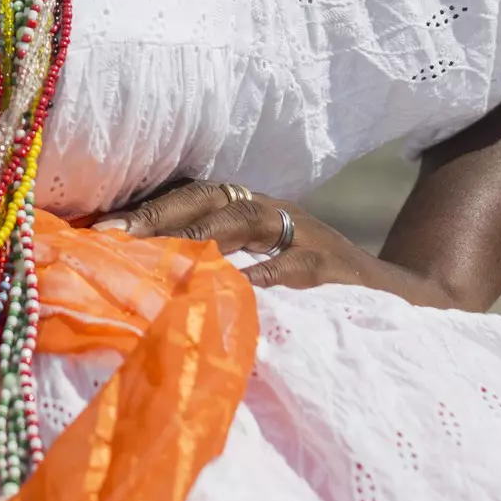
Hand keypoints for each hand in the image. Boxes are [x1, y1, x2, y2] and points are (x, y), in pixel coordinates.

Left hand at [92, 181, 457, 305]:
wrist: (402, 302)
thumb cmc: (317, 292)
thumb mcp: (262, 271)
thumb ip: (213, 271)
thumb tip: (143, 283)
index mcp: (249, 211)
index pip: (190, 197)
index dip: (145, 209)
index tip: (98, 231)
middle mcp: (273, 212)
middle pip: (208, 197)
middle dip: (158, 215)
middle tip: (113, 238)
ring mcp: (305, 235)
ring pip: (246, 218)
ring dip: (199, 234)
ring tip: (157, 254)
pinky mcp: (335, 268)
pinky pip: (297, 264)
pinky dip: (266, 272)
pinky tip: (237, 287)